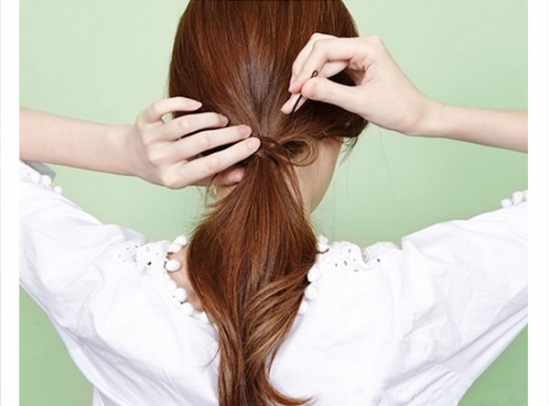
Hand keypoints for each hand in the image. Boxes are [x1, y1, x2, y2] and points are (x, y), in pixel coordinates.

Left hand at [126, 97, 259, 188]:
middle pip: (202, 143)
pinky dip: (182, 102)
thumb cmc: (168, 168)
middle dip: (229, 134)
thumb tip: (243, 173)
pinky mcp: (143, 121)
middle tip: (246, 128)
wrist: (132, 157)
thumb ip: (216, 177)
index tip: (255, 143)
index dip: (236, 153)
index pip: (211, 165)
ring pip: (186, 124)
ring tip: (223, 120)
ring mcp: (151, 140)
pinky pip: (162, 107)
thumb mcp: (191, 178)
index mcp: (174, 178)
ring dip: (210, 119)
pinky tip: (198, 104)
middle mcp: (161, 160)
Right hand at [281, 34, 436, 135]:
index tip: (295, 91)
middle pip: (319, 48)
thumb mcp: (360, 103)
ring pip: (320, 58)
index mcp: (367, 47)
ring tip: (295, 98)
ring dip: (306, 76)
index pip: (325, 50)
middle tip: (292, 94)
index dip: (306, 70)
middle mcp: (361, 46)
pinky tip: (305, 96)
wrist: (415, 117)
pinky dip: (315, 82)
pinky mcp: (354, 66)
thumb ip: (330, 94)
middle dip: (303, 71)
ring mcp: (357, 55)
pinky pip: (328, 68)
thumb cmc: (396, 108)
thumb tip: (304, 88)